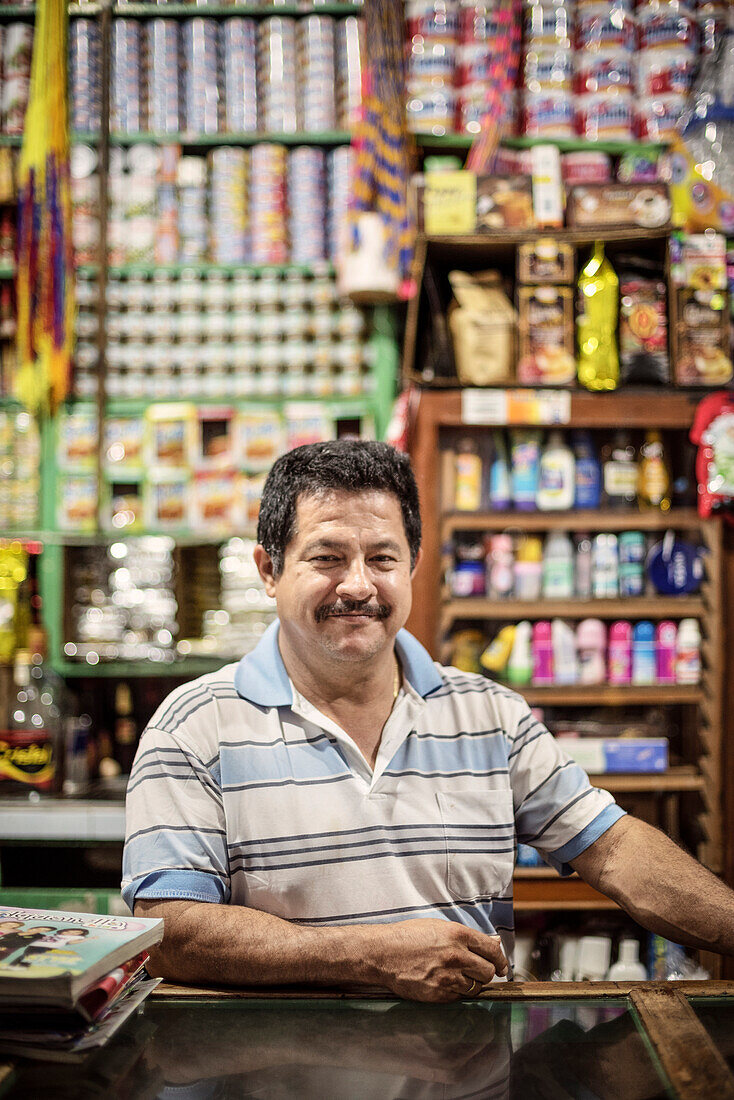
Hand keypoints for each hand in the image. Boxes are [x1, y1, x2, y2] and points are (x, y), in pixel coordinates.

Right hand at [370, 918, 508, 1002]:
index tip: (501, 966)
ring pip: (476, 987)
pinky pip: (459, 997)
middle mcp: (456, 955)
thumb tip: (492, 943)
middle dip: (486, 972)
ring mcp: (448, 976)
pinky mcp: (439, 993)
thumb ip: (466, 937)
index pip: (492, 950)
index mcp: (458, 935)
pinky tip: (445, 983)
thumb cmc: (409, 937)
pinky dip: (457, 992)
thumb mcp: (439, 927)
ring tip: (459, 977)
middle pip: (488, 971)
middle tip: (479, 972)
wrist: (384, 953)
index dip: (500, 959)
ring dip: (472, 984)